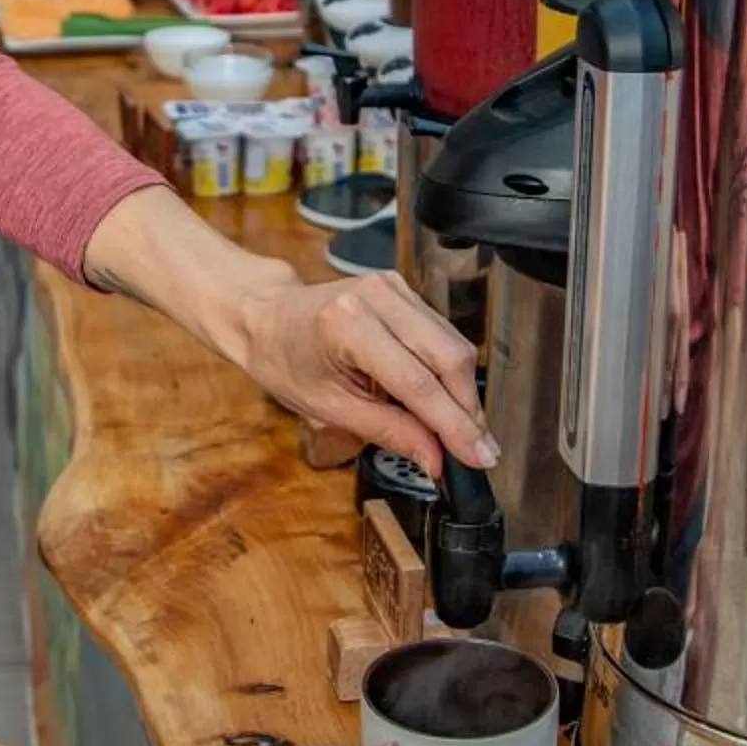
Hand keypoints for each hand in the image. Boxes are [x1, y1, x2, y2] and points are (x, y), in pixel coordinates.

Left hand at [232, 263, 497, 477]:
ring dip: (463, 392)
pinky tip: (443, 400)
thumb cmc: (284, 360)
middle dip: (468, 410)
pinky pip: (441, 333)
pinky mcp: (403, 288)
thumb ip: (389, 431)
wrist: (266, 316)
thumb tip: (436, 458)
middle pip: (449, 357)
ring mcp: (392, 287)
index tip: (479, 457)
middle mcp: (376, 297)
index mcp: (348, 325)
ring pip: (453, 343)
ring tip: (463, 432)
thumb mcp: (329, 408)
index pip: (418, 382)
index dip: (455, 425)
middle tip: (479, 451)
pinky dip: (448, 371)